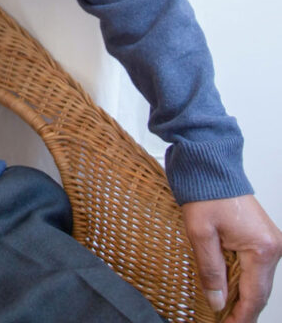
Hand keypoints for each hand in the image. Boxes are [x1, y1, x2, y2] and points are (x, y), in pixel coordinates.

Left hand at [183, 195, 281, 321]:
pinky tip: (226, 287)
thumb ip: (210, 270)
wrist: (210, 165)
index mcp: (262, 248)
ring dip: (240, 295)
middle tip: (223, 322)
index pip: (254, 295)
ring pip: (257, 280)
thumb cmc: (206, 191)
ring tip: (222, 308)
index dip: (241, 316)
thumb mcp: (201, 233)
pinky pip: (254, 266)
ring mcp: (270, 241)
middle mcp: (272, 246)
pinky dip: (241, 278)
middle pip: (259, 290)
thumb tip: (217, 301)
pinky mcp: (261, 236)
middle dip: (241, 309)